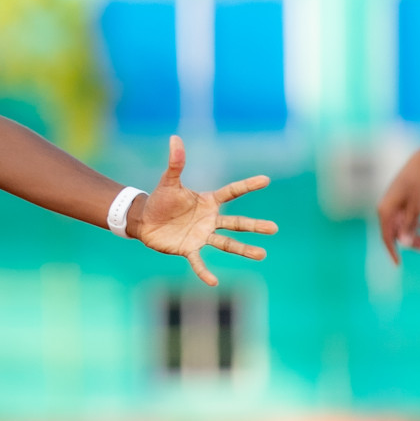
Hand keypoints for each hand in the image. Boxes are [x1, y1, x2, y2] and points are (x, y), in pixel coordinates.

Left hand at [134, 135, 275, 286]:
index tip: (266, 180)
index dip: (247, 186)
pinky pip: (199, 262)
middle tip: (274, 228)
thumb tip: (174, 138)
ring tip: (262, 254)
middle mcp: (210, 220)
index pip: (232, 192)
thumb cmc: (160, 200)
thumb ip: (175, 163)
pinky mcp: (189, 249)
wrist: (145, 220)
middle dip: (254, 226)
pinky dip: (205, 272)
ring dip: (243, 250)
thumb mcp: (168, 181)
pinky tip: (214, 282)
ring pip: (226, 243)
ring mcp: (201, 235)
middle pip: (236, 223)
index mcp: (208, 202)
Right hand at [376, 159, 419, 264]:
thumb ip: (408, 227)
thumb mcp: (416, 209)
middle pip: (395, 233)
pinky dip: (412, 224)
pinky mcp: (395, 204)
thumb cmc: (415, 187)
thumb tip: (403, 243)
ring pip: (400, 227)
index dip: (392, 251)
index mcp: (384, 212)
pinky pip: (401, 219)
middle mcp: (384, 211)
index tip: (398, 264)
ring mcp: (389, 207)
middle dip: (411, 242)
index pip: (386, 237)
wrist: (416, 166)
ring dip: (413, 234)